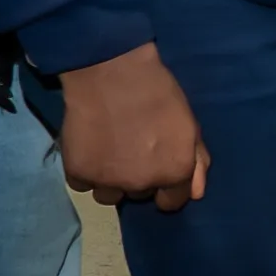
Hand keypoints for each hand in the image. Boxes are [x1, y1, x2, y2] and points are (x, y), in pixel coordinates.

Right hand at [52, 46, 209, 211]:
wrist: (113, 73)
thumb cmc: (159, 93)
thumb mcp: (190, 124)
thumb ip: (197, 161)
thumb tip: (196, 193)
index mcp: (174, 173)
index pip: (172, 202)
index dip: (167, 188)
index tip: (158, 170)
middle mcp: (141, 184)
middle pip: (139, 194)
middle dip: (138, 177)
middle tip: (132, 149)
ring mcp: (107, 181)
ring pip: (109, 195)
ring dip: (110, 180)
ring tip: (109, 151)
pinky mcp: (78, 173)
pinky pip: (82, 183)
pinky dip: (85, 170)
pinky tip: (90, 148)